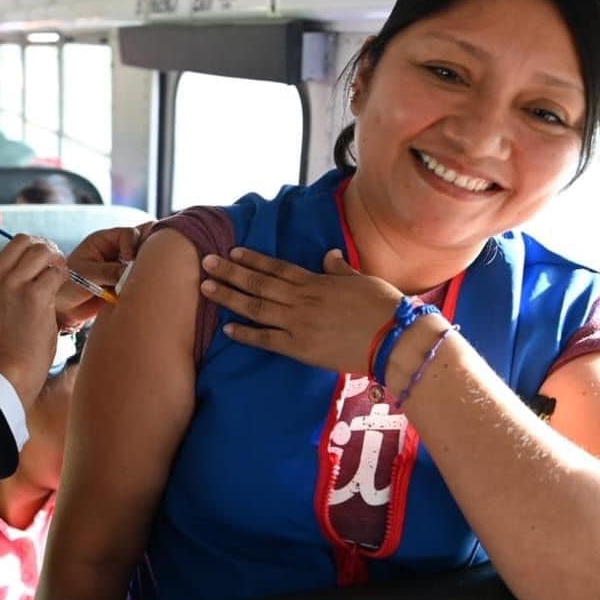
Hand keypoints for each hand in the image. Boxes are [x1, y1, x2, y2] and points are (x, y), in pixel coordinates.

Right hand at [0, 213, 64, 405]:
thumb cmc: (5, 340)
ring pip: (43, 250)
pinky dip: (63, 279)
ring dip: (55, 260)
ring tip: (56, 277)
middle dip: (40, 247)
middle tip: (48, 264)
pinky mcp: (35, 296)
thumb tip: (29, 252)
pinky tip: (59, 292)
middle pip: (21, 239)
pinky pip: (57, 272)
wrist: (10, 369)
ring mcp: (12, 285)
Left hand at [57, 221, 155, 327]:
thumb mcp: (87, 275)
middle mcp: (116, 250)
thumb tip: (131, 272)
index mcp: (104, 240)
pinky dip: (144, 284)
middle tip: (148, 266)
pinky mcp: (126, 283)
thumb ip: (109, 272)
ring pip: (144, 262)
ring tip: (144, 280)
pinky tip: (142, 291)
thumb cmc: (66, 286)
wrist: (63, 309)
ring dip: (146, 270)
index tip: (129, 259)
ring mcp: (123, 267)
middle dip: (148, 252)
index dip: (133, 245)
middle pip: (142, 242)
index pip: (128, 234)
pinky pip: (141, 280)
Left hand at [199, 247, 403, 375]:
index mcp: (316, 282)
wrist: (394, 339)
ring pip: (256, 307)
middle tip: (205, 262)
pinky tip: (227, 329)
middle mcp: (301, 300)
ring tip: (206, 287)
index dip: (253, 259)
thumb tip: (330, 255)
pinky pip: (266, 340)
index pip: (277, 268)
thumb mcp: (363, 280)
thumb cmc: (384, 308)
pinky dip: (246, 334)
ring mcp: (298, 323)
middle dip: (230, 272)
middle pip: (258, 283)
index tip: (232, 251)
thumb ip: (341, 269)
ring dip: (229, 297)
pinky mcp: (300, 348)